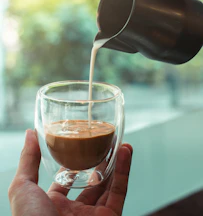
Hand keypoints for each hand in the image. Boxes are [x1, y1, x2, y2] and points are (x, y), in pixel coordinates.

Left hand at [8, 130, 132, 215]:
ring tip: (119, 142)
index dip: (74, 161)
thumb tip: (30, 133)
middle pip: (91, 181)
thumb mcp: (22, 188)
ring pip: (109, 185)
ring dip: (116, 162)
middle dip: (99, 161)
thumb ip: (28, 160)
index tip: (80, 144)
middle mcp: (74, 211)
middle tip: (105, 142)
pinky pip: (119, 192)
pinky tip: (125, 151)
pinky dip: (124, 171)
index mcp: (52, 205)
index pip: (66, 179)